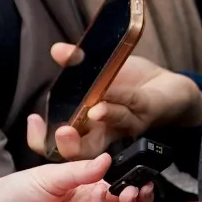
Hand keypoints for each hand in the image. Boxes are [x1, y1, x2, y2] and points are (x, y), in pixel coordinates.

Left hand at [0, 154, 147, 201]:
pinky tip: (100, 194)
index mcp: (82, 191)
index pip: (115, 188)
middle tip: (143, 185)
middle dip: (135, 198)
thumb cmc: (11, 193)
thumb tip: (108, 159)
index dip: (130, 182)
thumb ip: (80, 170)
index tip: (143, 173)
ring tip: (128, 189)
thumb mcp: (49, 173)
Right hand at [28, 44, 201, 161]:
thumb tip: (58, 50)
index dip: (42, 139)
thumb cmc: (129, 82)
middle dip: (69, 147)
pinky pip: (132, 106)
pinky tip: (113, 89)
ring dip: (103, 117)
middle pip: (82, 151)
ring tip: (95, 109)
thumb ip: (77, 61)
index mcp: (85, 123)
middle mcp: (103, 130)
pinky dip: (122, 97)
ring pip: (110, 130)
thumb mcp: (100, 68)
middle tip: (63, 133)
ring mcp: (124, 124)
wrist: (166, 85)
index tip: (34, 121)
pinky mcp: (145, 113)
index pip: (57, 143)